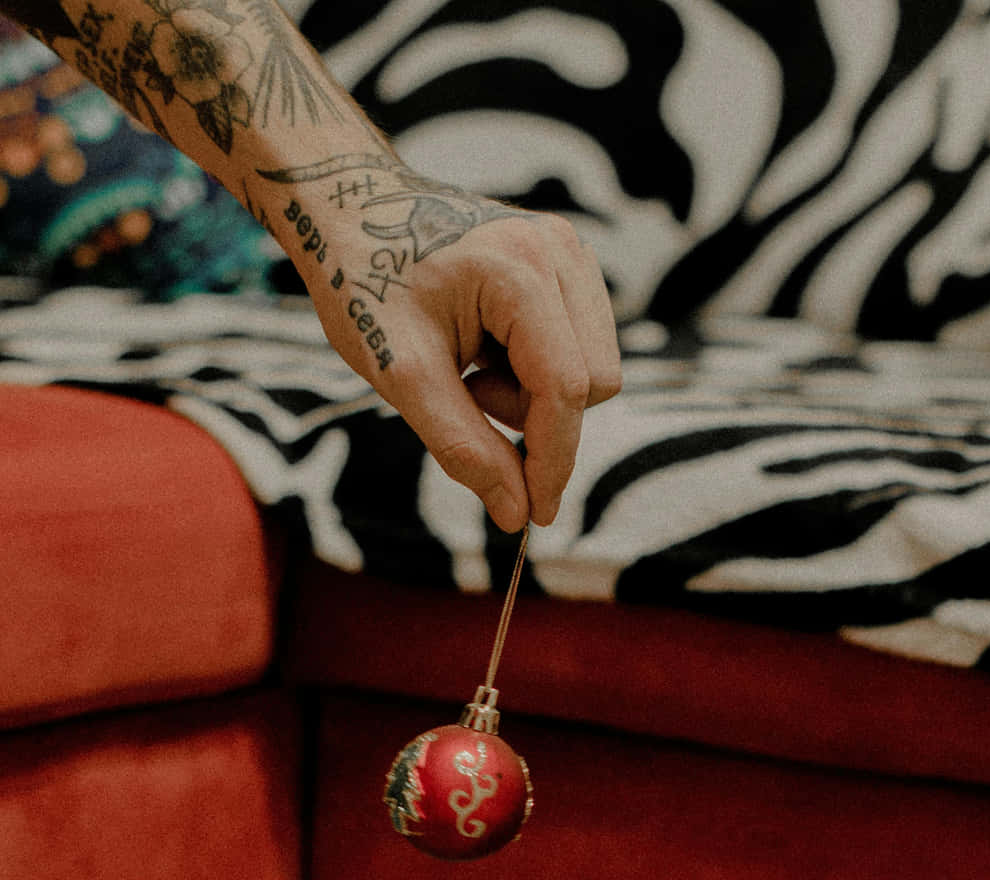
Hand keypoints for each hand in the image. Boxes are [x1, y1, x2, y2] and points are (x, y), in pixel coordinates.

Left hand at [267, 162, 621, 529]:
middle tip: (467, 395)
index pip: (566, 389)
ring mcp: (569, 251)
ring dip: (534, 394)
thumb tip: (517, 513)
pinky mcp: (567, 262)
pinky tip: (486, 351)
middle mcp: (560, 250)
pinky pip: (579, 347)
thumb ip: (463, 447)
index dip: (553, 462)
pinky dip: (535, 370)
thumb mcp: (402, 375)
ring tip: (471, 368)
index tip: (533, 516)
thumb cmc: (364, 280)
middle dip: (535, 416)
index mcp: (520, 267)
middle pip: (593, 383)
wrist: (350, 207)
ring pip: (593, 369)